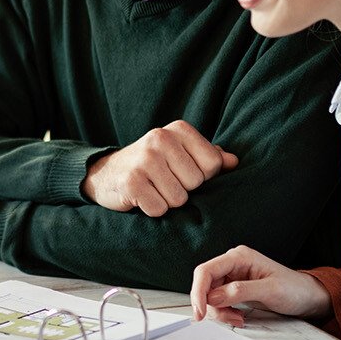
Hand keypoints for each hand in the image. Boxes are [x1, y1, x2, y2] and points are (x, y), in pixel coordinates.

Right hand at [82, 121, 237, 215]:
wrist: (106, 174)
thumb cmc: (151, 165)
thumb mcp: (180, 154)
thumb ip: (209, 156)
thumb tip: (234, 162)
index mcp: (178, 129)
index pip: (213, 164)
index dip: (202, 177)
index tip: (182, 173)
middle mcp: (160, 138)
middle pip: (196, 182)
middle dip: (183, 190)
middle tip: (164, 183)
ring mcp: (144, 159)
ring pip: (179, 199)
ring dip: (167, 202)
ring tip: (153, 190)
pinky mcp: (131, 181)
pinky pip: (159, 209)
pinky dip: (152, 210)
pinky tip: (142, 198)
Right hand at [189, 245, 330, 325]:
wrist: (308, 297)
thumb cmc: (295, 289)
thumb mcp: (271, 291)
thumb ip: (240, 291)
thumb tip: (213, 296)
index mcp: (239, 257)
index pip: (206, 271)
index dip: (199, 292)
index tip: (201, 312)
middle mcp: (233, 264)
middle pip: (205, 284)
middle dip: (211, 305)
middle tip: (228, 319)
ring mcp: (232, 276)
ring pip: (209, 295)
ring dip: (219, 311)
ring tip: (237, 319)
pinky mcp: (233, 288)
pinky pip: (217, 301)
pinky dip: (224, 312)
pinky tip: (237, 317)